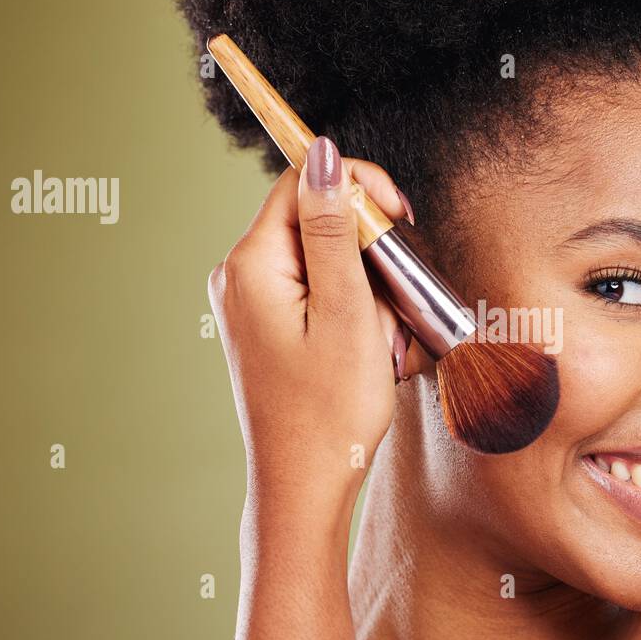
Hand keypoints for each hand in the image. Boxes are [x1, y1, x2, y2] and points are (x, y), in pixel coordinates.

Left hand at [208, 136, 418, 494]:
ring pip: (324, 260)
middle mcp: (239, 276)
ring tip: (379, 341)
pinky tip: (366, 350)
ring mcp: (250, 303)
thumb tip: (324, 151)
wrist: (303, 487)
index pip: (304, 182)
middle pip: (316, 220)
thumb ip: (335, 228)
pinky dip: (351, 310)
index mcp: (252, 265)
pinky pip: (317, 292)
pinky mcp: (266, 326)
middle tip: (392, 302)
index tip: (401, 219)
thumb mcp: (346, 311)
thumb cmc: (329, 412)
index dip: (359, 187)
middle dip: (367, 252)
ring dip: (365, 288)